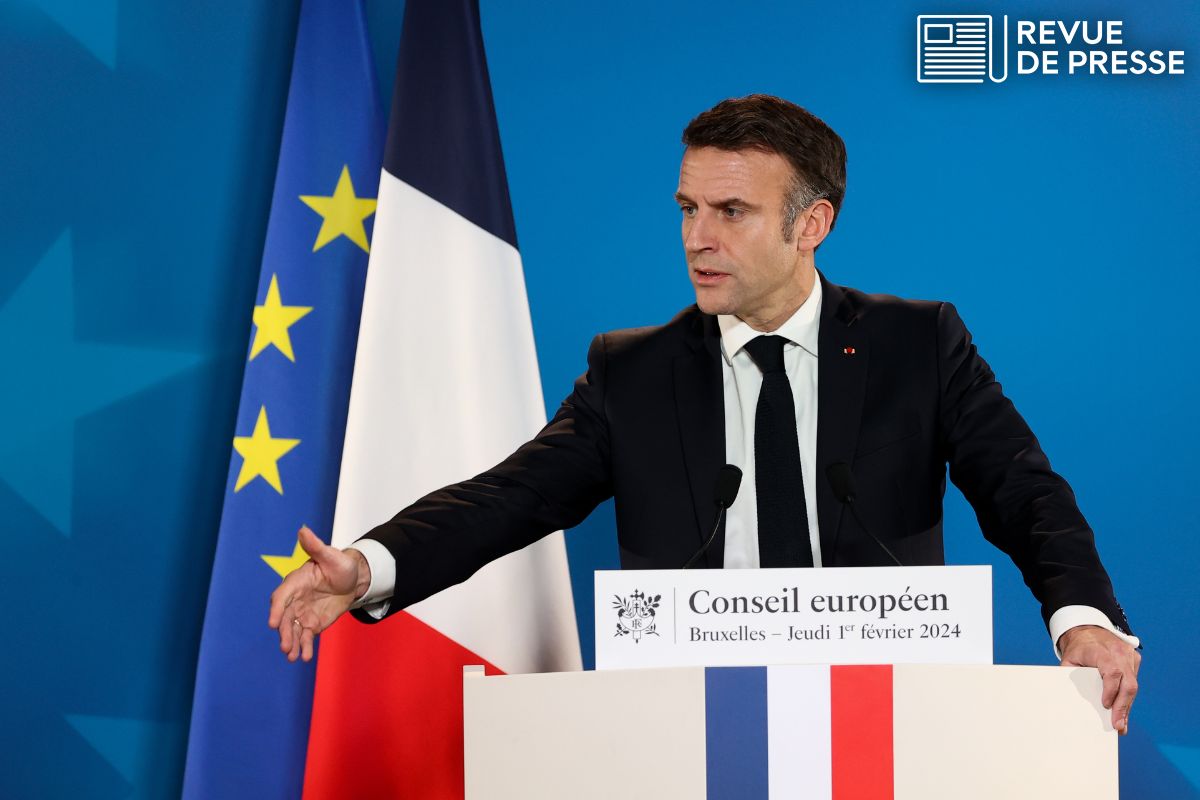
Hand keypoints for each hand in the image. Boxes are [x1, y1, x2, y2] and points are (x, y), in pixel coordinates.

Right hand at [267, 526, 369, 661]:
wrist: (353, 580)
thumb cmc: (340, 564)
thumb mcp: (331, 556)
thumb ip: (316, 547)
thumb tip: (303, 530)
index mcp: (296, 581)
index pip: (282, 596)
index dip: (277, 609)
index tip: (273, 623)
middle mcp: (295, 599)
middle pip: (285, 617)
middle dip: (284, 632)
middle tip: (286, 647)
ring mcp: (302, 612)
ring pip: (293, 630)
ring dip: (291, 643)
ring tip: (292, 657)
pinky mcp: (311, 623)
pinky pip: (305, 637)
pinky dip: (304, 647)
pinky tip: (304, 658)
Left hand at [1058, 624, 1140, 733]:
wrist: (1088, 629)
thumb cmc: (1078, 647)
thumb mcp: (1069, 659)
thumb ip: (1071, 676)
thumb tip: (1072, 699)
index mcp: (1104, 651)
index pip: (1113, 672)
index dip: (1111, 691)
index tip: (1105, 706)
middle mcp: (1121, 653)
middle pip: (1128, 683)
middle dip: (1123, 707)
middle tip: (1118, 725)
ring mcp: (1130, 656)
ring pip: (1133, 685)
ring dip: (1127, 706)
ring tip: (1121, 724)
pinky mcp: (1134, 660)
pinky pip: (1133, 682)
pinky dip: (1128, 698)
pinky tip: (1123, 712)